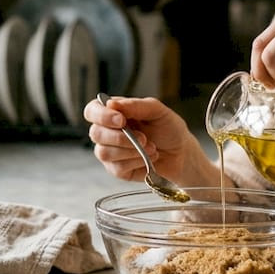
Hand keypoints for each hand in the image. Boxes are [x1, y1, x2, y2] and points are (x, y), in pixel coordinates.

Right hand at [83, 95, 212, 185]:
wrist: (182, 153)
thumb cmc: (169, 129)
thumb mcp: (157, 111)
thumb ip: (135, 105)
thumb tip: (111, 103)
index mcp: (114, 113)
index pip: (92, 110)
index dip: (102, 116)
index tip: (121, 120)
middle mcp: (108, 132)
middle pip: (96, 133)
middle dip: (120, 137)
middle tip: (143, 137)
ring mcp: (111, 152)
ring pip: (104, 153)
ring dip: (130, 150)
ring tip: (150, 147)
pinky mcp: (117, 170)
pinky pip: (117, 168)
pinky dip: (136, 162)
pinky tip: (148, 158)